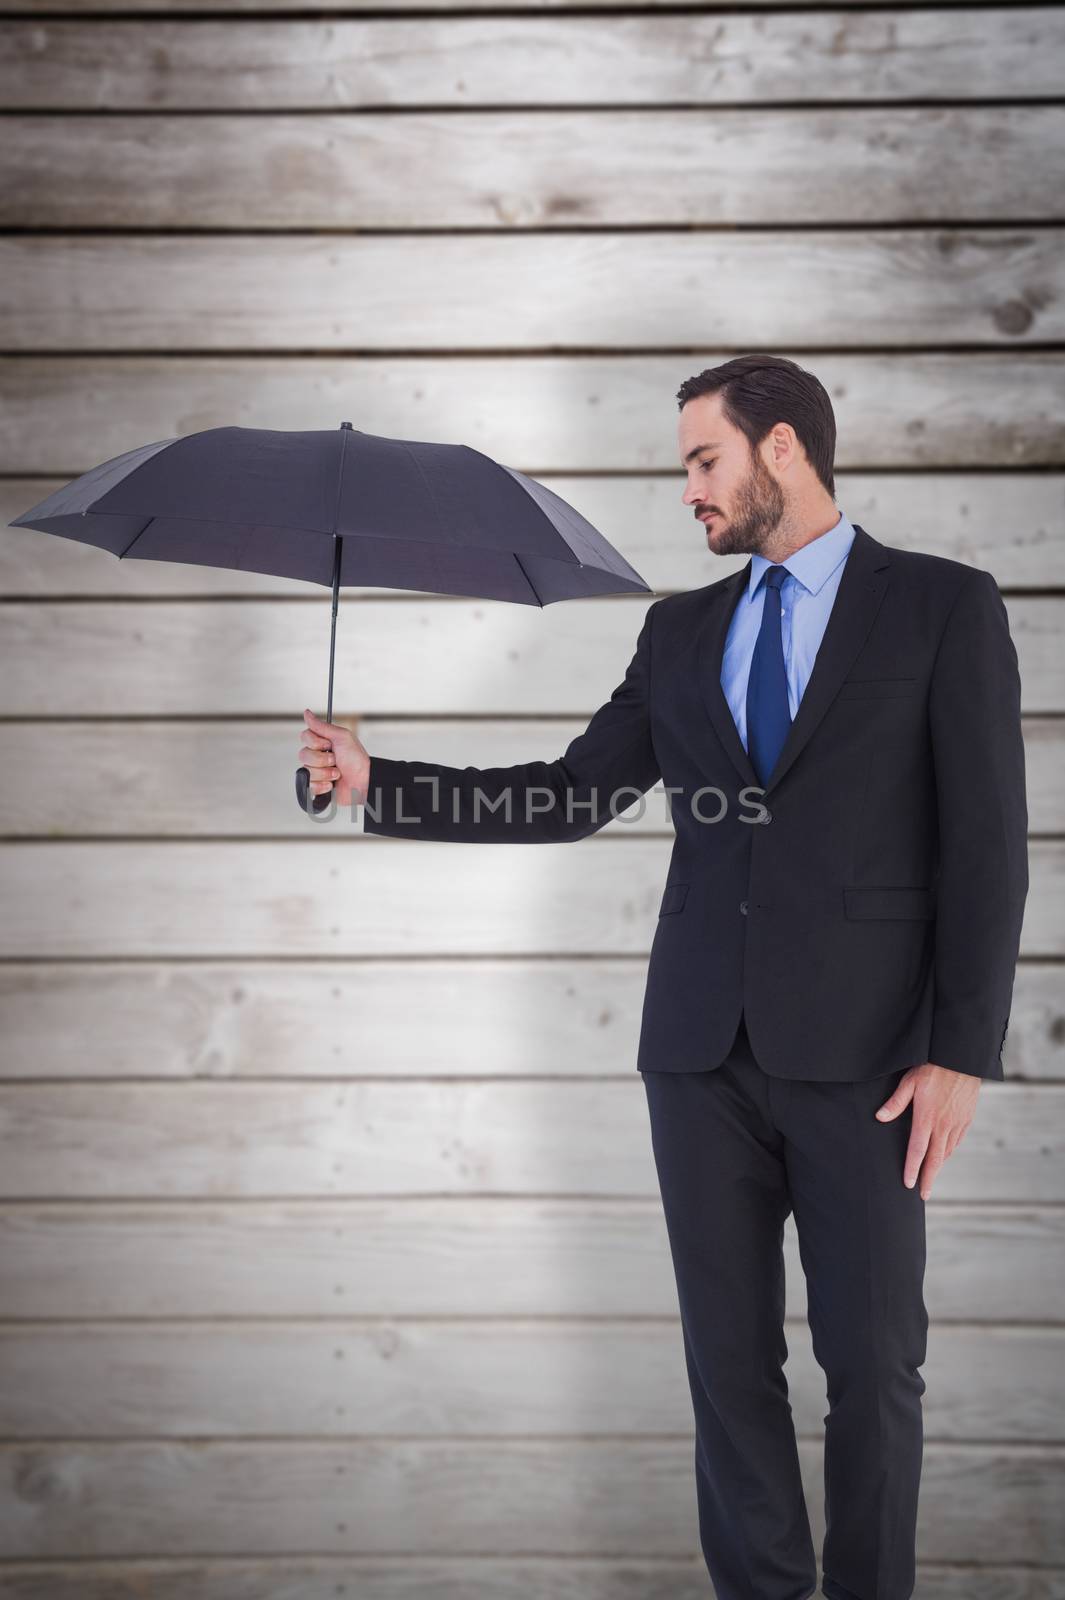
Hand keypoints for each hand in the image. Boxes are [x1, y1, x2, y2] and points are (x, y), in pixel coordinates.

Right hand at [298, 708, 369, 806]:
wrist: (363, 781)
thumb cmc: (356, 759)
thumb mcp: (341, 737)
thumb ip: (322, 726)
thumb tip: (307, 713)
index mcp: (321, 743)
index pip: (304, 737)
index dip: (316, 742)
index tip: (329, 745)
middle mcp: (316, 756)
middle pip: (303, 754)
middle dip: (322, 759)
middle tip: (336, 760)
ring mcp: (315, 772)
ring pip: (306, 771)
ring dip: (325, 773)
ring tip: (337, 774)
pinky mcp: (316, 787)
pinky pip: (308, 786)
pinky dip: (322, 786)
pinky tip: (332, 784)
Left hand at [875, 1062, 980, 1199]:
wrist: (961, 1059)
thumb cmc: (932, 1068)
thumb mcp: (909, 1082)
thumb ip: (896, 1102)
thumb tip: (879, 1118)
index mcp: (927, 1118)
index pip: (917, 1151)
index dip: (912, 1169)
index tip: (908, 1184)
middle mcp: (944, 1125)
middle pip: (935, 1159)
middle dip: (928, 1179)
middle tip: (923, 1196)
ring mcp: (957, 1123)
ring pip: (947, 1152)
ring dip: (938, 1167)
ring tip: (930, 1178)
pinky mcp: (967, 1119)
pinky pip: (957, 1141)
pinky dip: (949, 1152)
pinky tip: (944, 1156)